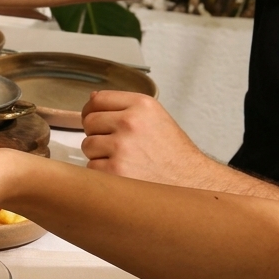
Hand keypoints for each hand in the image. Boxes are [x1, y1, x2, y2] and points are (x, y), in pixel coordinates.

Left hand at [81, 91, 211, 186]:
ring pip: (87, 145)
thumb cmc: (172, 153)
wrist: (191, 182)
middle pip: (89, 122)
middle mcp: (130, 122)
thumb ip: (125, 107)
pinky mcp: (114, 171)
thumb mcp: (155, 118)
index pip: (97, 100)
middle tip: (116, 146)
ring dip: (99, 155)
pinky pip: (91, 168)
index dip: (92, 111)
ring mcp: (121, 147)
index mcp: (141, 105)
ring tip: (123, 160)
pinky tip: (124, 174)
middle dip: (97, 134)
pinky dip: (103, 173)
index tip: (96, 122)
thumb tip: (93, 97)